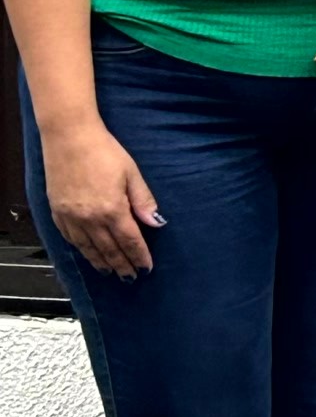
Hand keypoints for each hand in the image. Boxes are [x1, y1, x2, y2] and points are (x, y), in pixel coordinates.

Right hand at [42, 120, 162, 278]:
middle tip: (130, 277)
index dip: (139, 256)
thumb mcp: (132, 173)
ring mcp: (71, 217)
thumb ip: (143, 201)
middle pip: (109, 249)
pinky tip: (87, 253)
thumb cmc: (104, 152)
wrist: (70, 138)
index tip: (146, 268)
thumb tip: (156, 223)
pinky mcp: (58, 212)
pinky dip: (81, 250)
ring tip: (110, 272)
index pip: (130, 241)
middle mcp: (90, 219)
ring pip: (88, 248)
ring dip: (100, 262)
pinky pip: (70, 238)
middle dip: (121, 264)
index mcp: (112, 210)